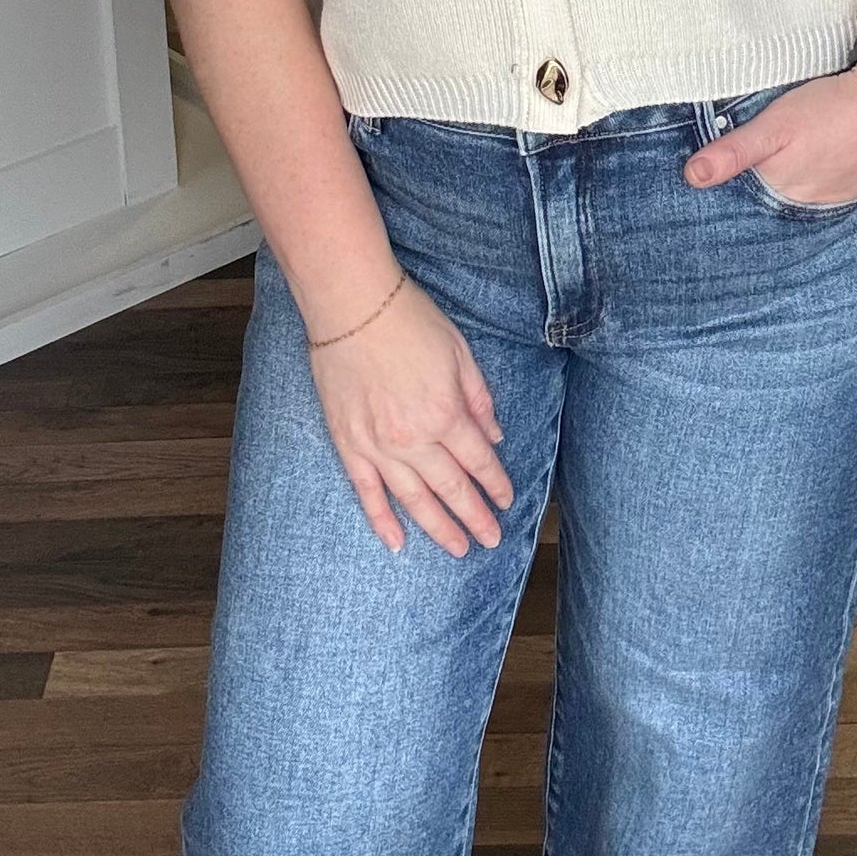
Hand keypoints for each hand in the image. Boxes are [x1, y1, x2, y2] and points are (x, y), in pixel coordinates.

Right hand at [308, 275, 514, 558]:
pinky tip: (397, 543)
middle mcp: (415, 439)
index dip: (496, 483)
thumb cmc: (409, 320)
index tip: (507, 501)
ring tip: (458, 549)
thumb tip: (494, 437)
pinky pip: (367, 494)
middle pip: (452, 489)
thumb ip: (478, 399)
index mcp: (446, 413)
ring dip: (439, 528)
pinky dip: (382, 521)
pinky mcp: (349, 446)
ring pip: (414, 501)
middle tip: (491, 540)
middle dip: (475, 517)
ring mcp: (379, 447)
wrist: (352, 306)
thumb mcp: (459, 352)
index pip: (479, 460)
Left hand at [683, 60, 856, 207]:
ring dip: (793, 175)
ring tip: (793, 148)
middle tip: (764, 147)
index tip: (719, 165)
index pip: (746, 193)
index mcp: (783, 191)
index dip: (734, 176)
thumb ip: (734, 152)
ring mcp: (836, 196)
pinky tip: (818, 152)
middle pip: (773, 192)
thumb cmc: (832, 109)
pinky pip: (828, 184)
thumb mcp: (775, 124)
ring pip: (800, 189)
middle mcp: (808, 202)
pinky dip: (819, 172)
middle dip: (761, 177)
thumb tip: (692, 178)